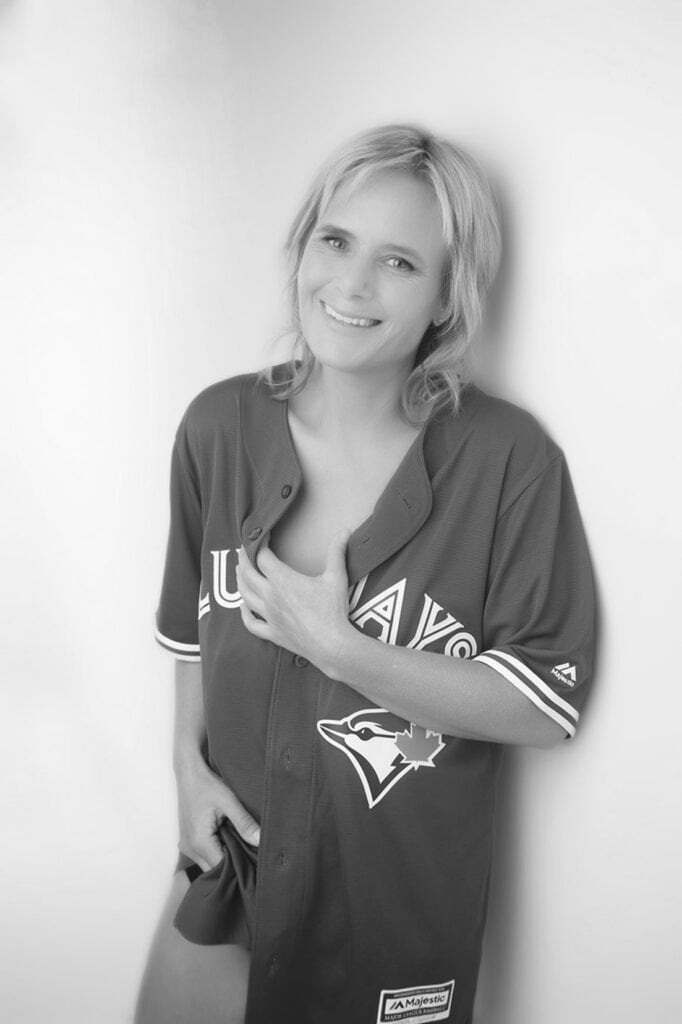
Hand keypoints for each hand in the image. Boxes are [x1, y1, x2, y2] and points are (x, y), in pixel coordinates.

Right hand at [175, 759, 260, 871]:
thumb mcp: (229, 801)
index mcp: (199, 842)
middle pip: (214, 870)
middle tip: (253, 859)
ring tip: (243, 850)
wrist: (188, 772)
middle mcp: (190, 848)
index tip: (255, 865)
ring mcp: (187, 845)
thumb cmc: (206, 784)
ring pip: (209, 864)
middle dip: (232, 866)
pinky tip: (230, 842)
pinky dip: (217, 852)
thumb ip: (244, 823)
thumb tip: (261, 840)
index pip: (221, 868)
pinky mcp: (189, 840)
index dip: (238, 868)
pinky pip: (204, 855)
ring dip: (224, 859)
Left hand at [236, 529, 353, 672]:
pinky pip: (251, 623)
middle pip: (247, 574)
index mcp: (282, 580)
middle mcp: (270, 596)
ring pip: (245, 595)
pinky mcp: (272, 633)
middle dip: (243, 559)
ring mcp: (268, 616)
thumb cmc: (332, 610)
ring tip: (239, 571)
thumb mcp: (336, 577)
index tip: (262, 537)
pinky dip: (244, 613)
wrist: (331, 644)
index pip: (262, 557)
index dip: (259, 544)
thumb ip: (337, 552)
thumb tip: (345, 532)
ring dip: (240, 581)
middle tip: (242, 550)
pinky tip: (243, 607)